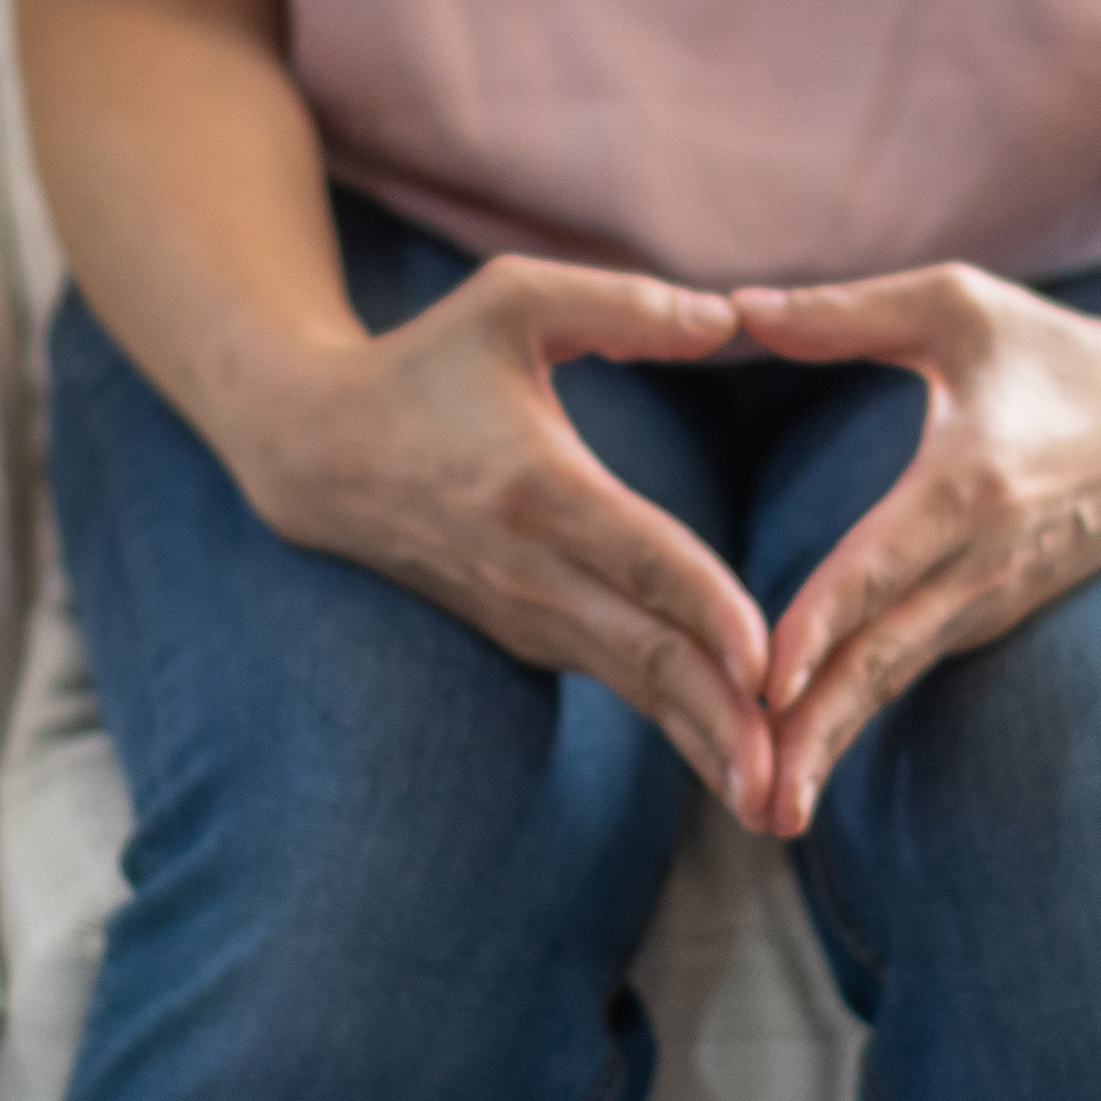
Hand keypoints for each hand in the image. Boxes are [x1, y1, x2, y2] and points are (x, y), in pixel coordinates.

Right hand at [231, 254, 772, 807]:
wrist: (317, 452)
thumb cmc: (430, 362)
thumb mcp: (514, 300)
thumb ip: (626, 305)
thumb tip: (732, 317)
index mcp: (538, 487)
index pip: (638, 559)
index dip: (704, 609)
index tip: (764, 661)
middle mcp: (532, 569)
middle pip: (643, 654)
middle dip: (715, 721)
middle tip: (783, 778)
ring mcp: (527, 614)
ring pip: (635, 686)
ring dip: (703, 743)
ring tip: (775, 801)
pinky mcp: (531, 636)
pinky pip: (620, 684)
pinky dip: (678, 724)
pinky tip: (740, 762)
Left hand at [732, 265, 1100, 833]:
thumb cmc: (1055, 352)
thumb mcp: (955, 305)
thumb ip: (841, 312)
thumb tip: (731, 310)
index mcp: (974, 480)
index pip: (884, 563)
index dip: (823, 623)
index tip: (763, 681)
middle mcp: (986, 559)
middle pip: (887, 655)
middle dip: (820, 730)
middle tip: (755, 802)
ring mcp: (994, 598)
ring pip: (896, 678)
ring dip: (833, 742)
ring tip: (764, 810)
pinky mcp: (990, 617)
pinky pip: (908, 670)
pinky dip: (853, 716)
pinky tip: (797, 763)